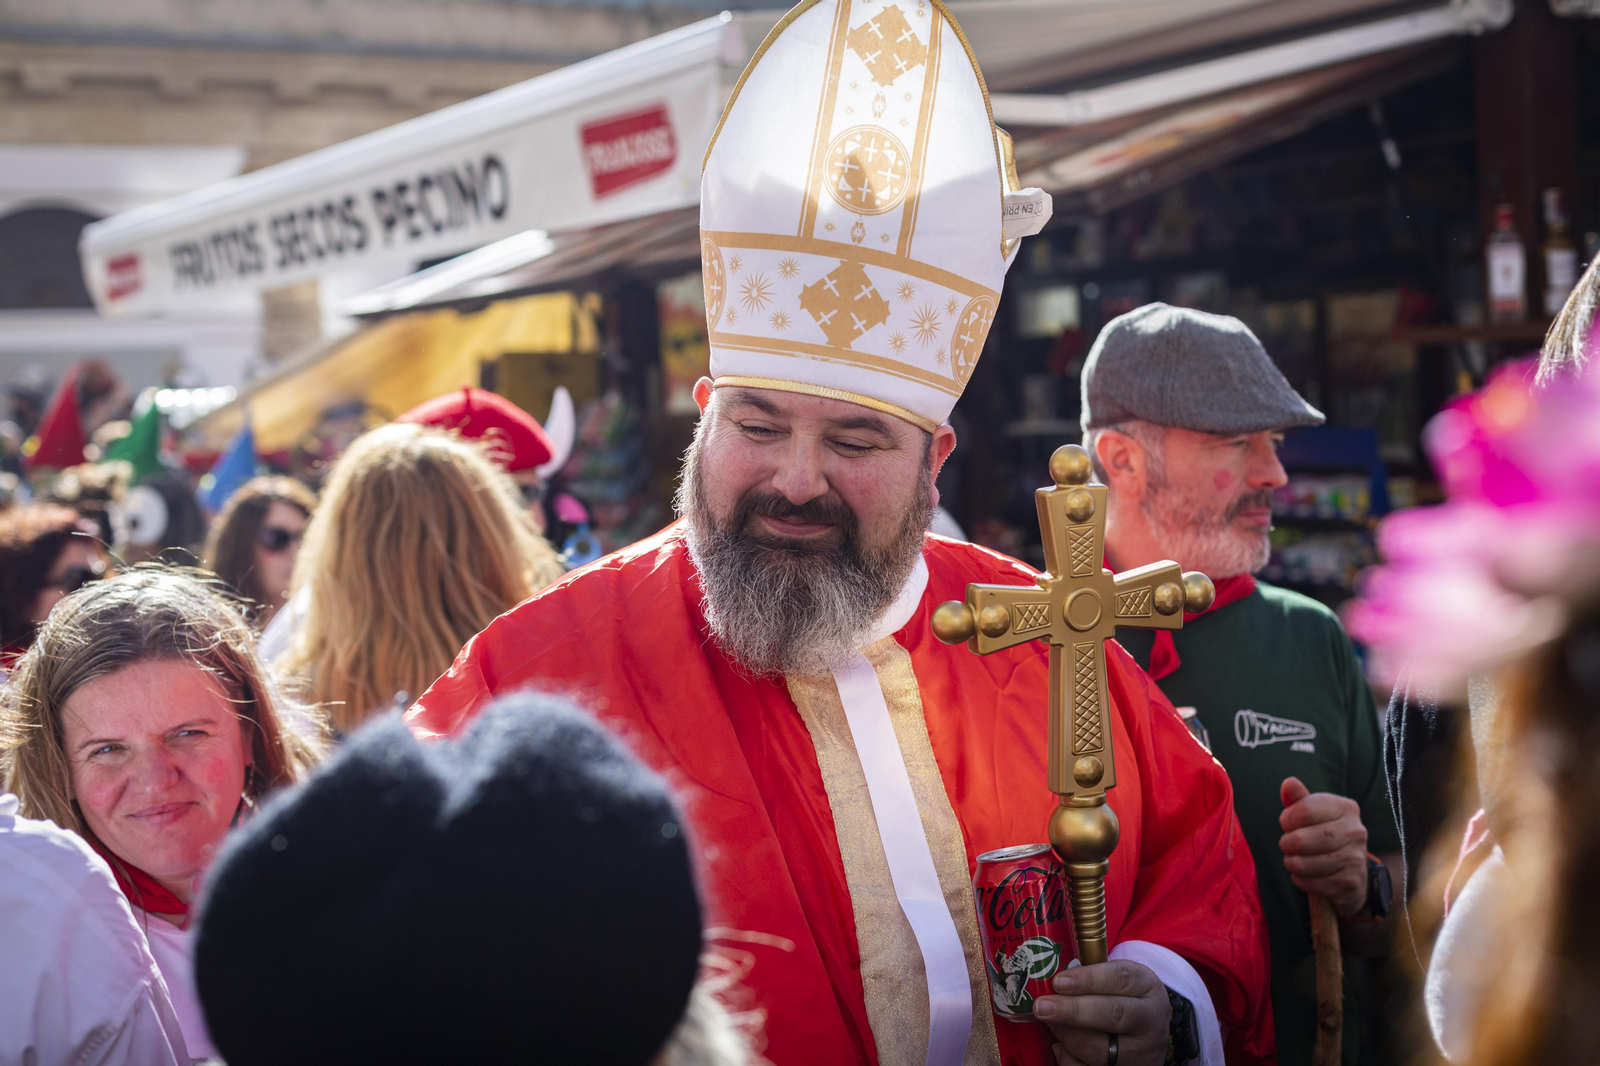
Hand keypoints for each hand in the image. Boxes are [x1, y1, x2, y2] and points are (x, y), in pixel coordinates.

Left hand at [1034, 960, 1171, 1065]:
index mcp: (1147, 987)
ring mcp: (1141, 1052)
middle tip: (1042, 1007)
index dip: (1088, 980)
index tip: (1058, 982)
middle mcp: (1149, 1021)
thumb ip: (1090, 977)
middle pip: (1114, 1014)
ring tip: (1049, 1022)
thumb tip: (1048, 981)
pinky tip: (1059, 1045)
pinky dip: (1069, 1058)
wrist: (1148, 1034)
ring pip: (1100, 1049)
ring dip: (1067, 1035)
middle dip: (1073, 1010)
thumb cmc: (1124, 998)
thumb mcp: (1118, 980)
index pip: (1121, 978)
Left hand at [1279, 776, 1368, 916]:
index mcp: (1347, 808)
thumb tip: (1288, 783)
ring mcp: (1355, 858)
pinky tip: (1304, 875)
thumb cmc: (1325, 836)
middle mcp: (1356, 831)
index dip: (1287, 818)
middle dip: (1286, 844)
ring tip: (1293, 860)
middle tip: (1286, 845)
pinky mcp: (1349, 882)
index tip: (1287, 824)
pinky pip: (1310, 882)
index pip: (1304, 809)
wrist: (1351, 873)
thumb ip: (1299, 798)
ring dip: (1291, 863)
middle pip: (1301, 839)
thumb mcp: (1314, 814)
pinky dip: (1299, 880)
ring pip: (1303, 863)